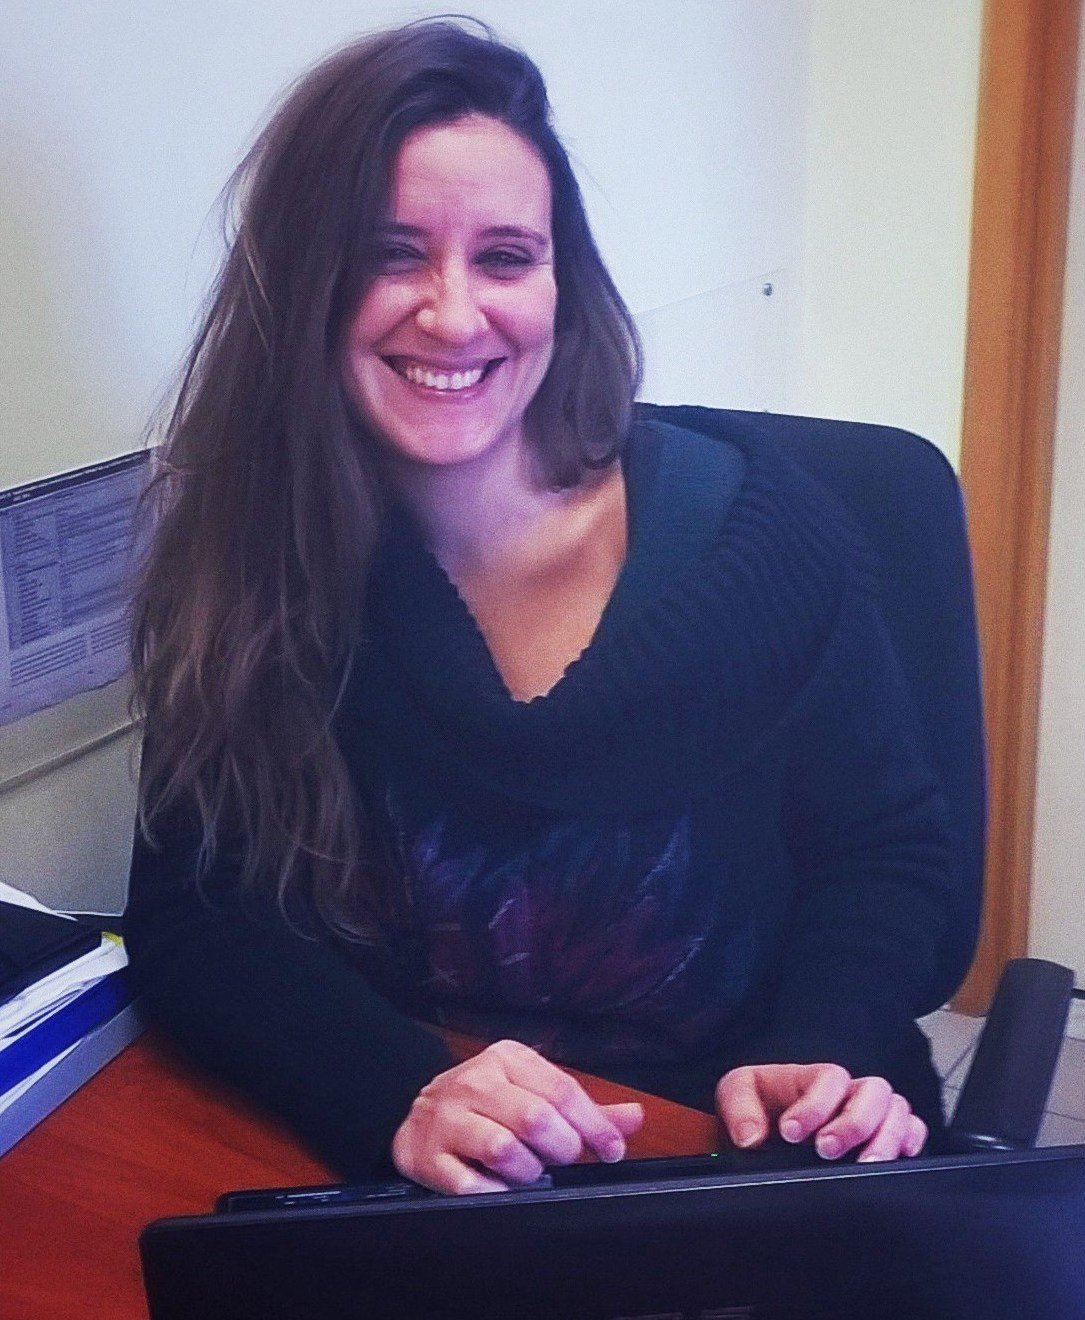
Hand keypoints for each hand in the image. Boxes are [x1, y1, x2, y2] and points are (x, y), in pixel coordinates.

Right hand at [392, 1038, 644, 1194]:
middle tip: (560, 1159)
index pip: (562, 1089)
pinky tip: (498, 1187)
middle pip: (536, 1118)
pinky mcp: (425, 1154)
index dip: (594, 1126)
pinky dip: (493, 1192)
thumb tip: (635, 1117)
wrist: (413, 1114)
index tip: (611, 1151)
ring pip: (504, 1149)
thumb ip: (583, 1108)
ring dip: (527, 1172)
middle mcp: (475, 1080)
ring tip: (527, 1172)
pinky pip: (469, 1182)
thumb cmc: (486, 1105)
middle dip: (560, 1149)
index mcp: (507, 1058)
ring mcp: (446, 1116)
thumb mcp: (532, 1092)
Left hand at [716, 1062, 926, 1161]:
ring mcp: (871, 1114)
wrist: (763, 1130)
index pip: (830, 1078)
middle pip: (874, 1092)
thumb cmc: (756, 1106)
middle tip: (827, 1150)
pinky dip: (912, 1142)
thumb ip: (740, 1109)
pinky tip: (897, 1160)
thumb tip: (751, 1137)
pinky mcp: (885, 1138)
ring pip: (899, 1111)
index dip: (815, 1104)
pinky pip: (914, 1131)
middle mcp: (849, 1092)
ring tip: (865, 1166)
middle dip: (855, 1122)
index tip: (791, 1132)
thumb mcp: (736, 1095)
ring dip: (887, 1137)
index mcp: (813, 1077)